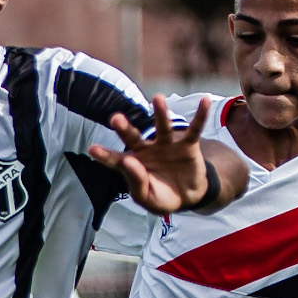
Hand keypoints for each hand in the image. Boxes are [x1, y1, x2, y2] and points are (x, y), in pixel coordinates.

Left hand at [86, 95, 218, 216]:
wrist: (188, 196)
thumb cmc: (162, 197)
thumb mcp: (147, 198)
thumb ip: (137, 182)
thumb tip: (130, 162)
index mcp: (133, 164)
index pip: (116, 159)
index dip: (104, 155)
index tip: (92, 149)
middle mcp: (147, 150)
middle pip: (133, 137)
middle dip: (124, 128)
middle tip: (115, 119)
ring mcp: (167, 145)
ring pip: (162, 127)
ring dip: (161, 113)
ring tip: (159, 98)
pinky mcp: (187, 144)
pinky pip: (195, 128)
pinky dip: (200, 115)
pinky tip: (205, 101)